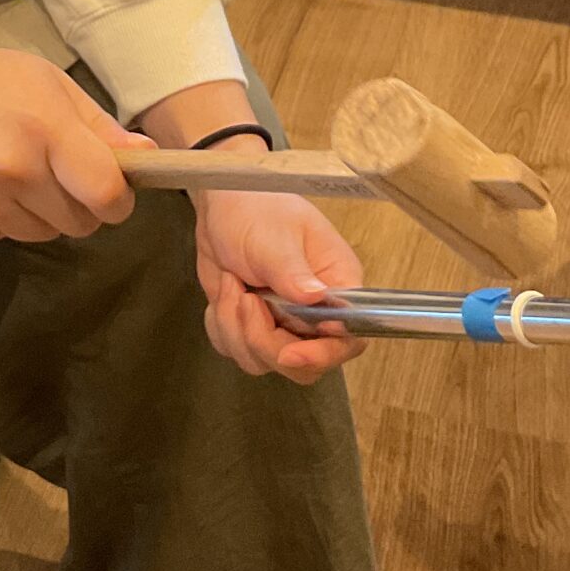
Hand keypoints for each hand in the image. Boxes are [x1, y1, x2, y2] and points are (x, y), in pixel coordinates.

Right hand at [0, 23, 147, 239]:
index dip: (119, 199)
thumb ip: (97, 124)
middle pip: (82, 223)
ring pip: (47, 234)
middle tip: (60, 172)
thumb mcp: (43, 81)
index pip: (106, 194)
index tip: (113, 189)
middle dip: (82, 204)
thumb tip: (146, 158)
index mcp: (44, 129)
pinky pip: (9, 236)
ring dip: (45, 212)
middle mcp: (15, 172)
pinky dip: (9, 217)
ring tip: (17, 172)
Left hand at [193, 154, 366, 383]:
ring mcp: (285, 323)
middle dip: (264, 341)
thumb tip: (317, 298)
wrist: (223, 205)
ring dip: (236, 328)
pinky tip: (225, 293)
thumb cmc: (257, 209)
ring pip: (264, 361)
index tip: (289, 351)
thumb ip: (292, 271)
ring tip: (233, 285)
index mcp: (338, 285)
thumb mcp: (274, 237)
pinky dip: (222, 326)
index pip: (347, 339)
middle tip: (246, 301)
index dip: (321, 355)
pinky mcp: (255, 327)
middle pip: (303, 365)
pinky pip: (237, 351)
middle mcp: (317, 312)